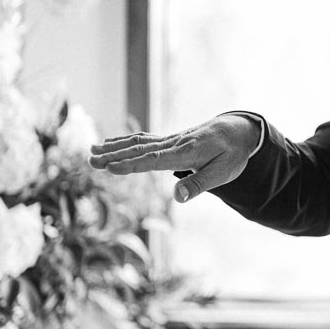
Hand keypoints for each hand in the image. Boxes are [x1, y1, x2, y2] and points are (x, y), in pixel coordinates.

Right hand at [88, 114, 260, 202]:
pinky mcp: (170, 140)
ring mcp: (170, 140)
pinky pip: (143, 139)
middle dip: (113, 155)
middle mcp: (173, 144)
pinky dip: (125, 141)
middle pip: (139, 150)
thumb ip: (198, 185)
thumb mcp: (222, 173)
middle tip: (90, 160)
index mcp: (185, 153)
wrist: (239, 130)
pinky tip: (111, 143)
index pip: (153, 161)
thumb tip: (176, 197)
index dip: (130, 165)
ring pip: (138, 143)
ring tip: (92, 150)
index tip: (109, 168)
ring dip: (114, 147)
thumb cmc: (232, 155)